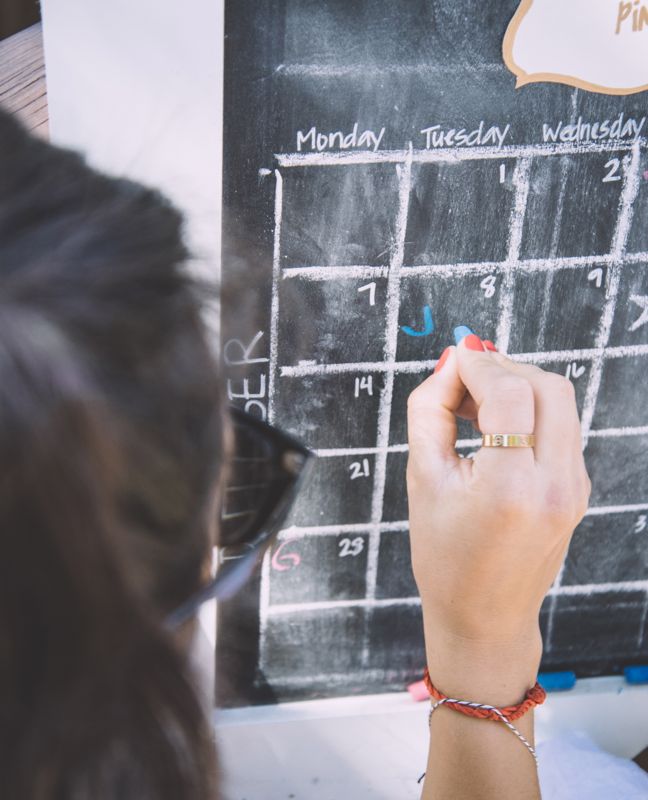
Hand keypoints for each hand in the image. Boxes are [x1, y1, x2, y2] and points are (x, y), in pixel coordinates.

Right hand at [407, 334, 590, 653]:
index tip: (453, 360)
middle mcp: (555, 487)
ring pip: (561, 403)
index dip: (478, 366)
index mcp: (511, 490)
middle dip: (503, 367)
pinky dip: (530, 410)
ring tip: (473, 402)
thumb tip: (449, 365)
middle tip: (463, 378)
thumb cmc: (444, 557)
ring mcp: (575, 489)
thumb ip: (429, 411)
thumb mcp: (422, 479)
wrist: (484, 616)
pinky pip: (562, 427)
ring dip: (518, 385)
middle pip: (548, 387)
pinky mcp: (579, 488)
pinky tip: (495, 424)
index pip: (510, 394)